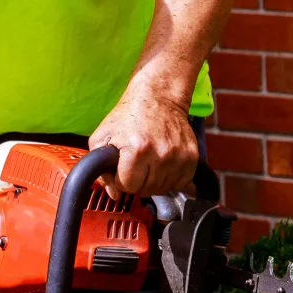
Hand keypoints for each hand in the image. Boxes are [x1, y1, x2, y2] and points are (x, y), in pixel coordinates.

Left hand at [89, 84, 197, 198]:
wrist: (159, 98)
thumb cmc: (130, 115)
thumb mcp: (104, 136)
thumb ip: (101, 168)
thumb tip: (114, 194)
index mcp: (136, 149)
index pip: (127, 186)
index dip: (122, 180)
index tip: (123, 168)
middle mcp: (160, 155)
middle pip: (146, 190)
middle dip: (138, 181)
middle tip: (137, 164)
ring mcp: (178, 157)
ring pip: (162, 189)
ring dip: (154, 181)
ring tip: (150, 163)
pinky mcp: (192, 158)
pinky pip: (179, 184)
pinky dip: (170, 179)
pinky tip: (163, 165)